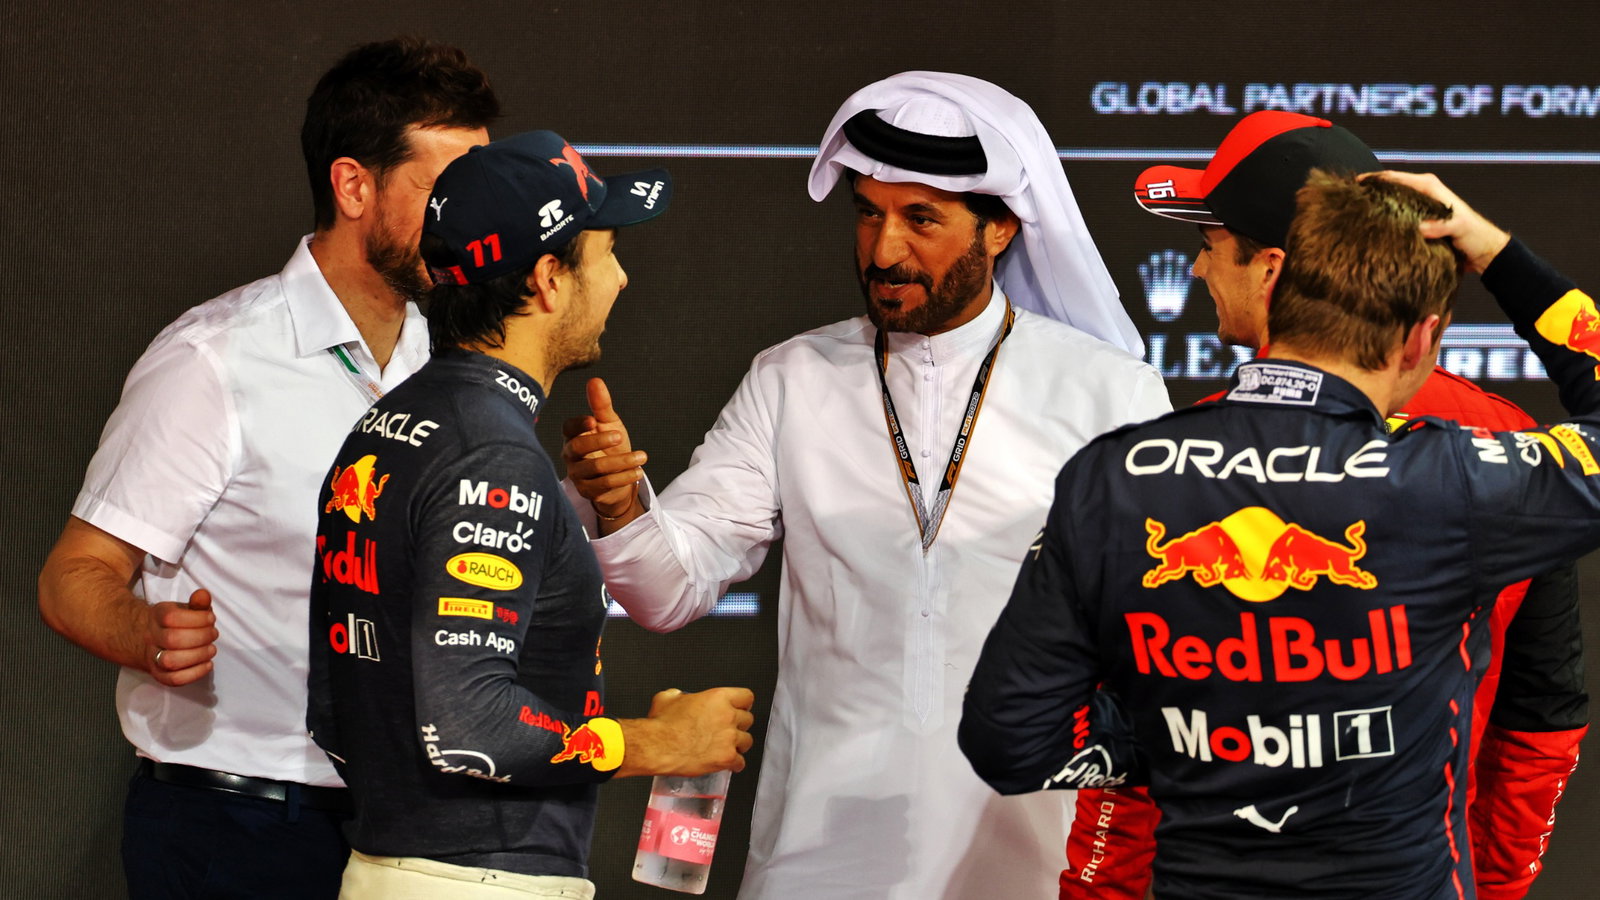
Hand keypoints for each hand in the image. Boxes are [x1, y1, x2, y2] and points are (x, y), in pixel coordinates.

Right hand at [146, 588, 217, 685]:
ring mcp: (153, 657)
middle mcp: (151, 637)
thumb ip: (197, 603)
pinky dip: (194, 674)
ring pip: (171, 661)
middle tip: (214, 634)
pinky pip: (173, 679)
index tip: (211, 618)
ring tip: (211, 649)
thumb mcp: (187, 609)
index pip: (171, 617)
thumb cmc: (178, 623)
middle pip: (172, 639)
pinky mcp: (159, 674)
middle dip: (201, 637)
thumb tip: (203, 595)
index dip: (197, 618)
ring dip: (198, 655)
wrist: (153, 639)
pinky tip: (208, 664)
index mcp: (157, 616)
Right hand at [561, 378, 646, 528]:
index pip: (568, 428)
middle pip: (577, 447)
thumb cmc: (611, 447)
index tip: (593, 420)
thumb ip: (601, 405)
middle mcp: (571, 455)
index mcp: (574, 435)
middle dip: (599, 441)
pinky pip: (604, 485)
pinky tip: (637, 471)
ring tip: (641, 457)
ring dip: (621, 461)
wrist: (621, 478)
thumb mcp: (610, 424)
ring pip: (595, 468)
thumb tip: (595, 380)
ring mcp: (577, 475)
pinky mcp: (587, 491)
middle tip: (619, 437)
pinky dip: (623, 477)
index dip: (578, 424)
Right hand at [617, 687, 756, 777]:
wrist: (657, 747)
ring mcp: (729, 738)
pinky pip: (740, 762)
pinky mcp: (726, 758)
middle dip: (738, 725)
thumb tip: (678, 697)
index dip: (742, 704)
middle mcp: (727, 716)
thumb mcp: (667, 698)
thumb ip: (678, 695)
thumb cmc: (661, 725)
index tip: (740, 708)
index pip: (746, 697)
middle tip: (727, 730)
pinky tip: (727, 764)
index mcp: (718, 698)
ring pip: (747, 741)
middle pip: (748, 719)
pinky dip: (734, 764)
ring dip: (739, 745)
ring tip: (727, 747)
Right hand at [1363, 170, 1511, 272]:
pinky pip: (1397, 218)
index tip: (1355, 184)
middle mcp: (1423, 194)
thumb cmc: (1475, 235)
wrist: (1485, 251)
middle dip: (1371, 191)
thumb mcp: (1458, 227)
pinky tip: (1374, 228)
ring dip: (1377, 206)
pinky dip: (1386, 220)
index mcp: (1429, 187)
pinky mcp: (1420, 222)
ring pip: (1393, 203)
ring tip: (1356, 212)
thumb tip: (1417, 228)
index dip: (1375, 179)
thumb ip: (1440, 225)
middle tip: (1350, 199)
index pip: (1396, 178)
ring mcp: (1420, 208)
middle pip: (1391, 188)